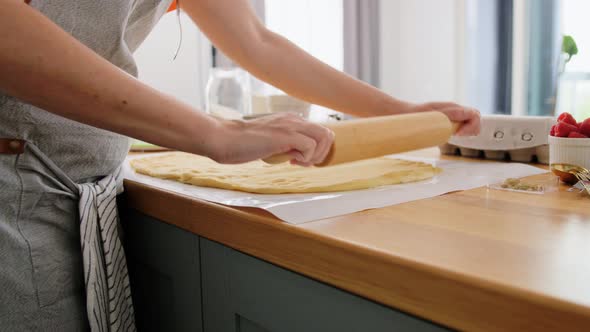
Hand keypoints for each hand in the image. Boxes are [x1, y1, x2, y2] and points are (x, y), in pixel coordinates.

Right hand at [212, 113, 333, 165]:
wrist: (224, 138)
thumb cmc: (242, 143)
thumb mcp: (270, 141)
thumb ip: (285, 144)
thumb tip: (296, 155)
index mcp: (290, 120)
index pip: (320, 131)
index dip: (316, 149)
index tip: (300, 159)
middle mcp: (294, 119)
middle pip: (328, 133)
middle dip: (321, 153)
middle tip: (303, 162)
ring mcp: (290, 126)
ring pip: (324, 137)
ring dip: (315, 156)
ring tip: (298, 162)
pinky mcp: (285, 136)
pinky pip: (310, 146)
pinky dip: (305, 158)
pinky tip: (289, 161)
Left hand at [403, 102, 480, 135]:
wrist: (404, 113)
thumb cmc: (415, 114)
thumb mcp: (432, 113)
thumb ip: (451, 112)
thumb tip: (469, 113)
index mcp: (453, 108)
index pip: (475, 115)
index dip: (471, 127)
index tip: (457, 134)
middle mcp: (455, 110)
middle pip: (475, 118)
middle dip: (472, 129)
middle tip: (456, 135)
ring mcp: (453, 115)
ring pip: (470, 122)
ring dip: (467, 131)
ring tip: (453, 135)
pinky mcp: (448, 121)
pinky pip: (462, 125)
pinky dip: (461, 131)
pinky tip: (451, 135)